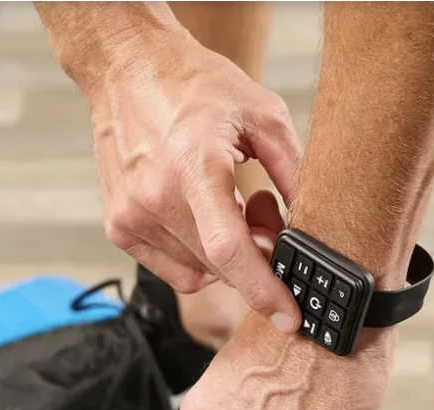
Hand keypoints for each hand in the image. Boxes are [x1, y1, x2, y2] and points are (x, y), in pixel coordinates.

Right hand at [79, 26, 302, 330]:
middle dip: (256, 258)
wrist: (129, 68)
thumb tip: (314, 231)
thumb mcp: (263, 116)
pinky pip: (174, 269)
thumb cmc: (195, 87)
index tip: (288, 316)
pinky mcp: (119, 227)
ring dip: (226, 255)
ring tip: (230, 203)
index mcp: (193, 165)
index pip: (229, 250)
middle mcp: (154, 196)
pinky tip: (202, 216)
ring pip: (200, 272)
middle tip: (264, 214)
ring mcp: (131, 215)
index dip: (263, 290)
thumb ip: (294, 175)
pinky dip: (198, 255)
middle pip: (220, 266)